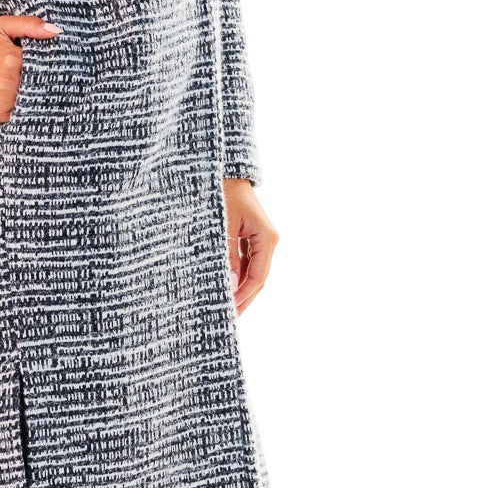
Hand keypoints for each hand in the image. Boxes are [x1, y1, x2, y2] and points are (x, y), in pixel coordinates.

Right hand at [0, 15, 61, 120]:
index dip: (45, 68)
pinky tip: (14, 98)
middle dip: (38, 82)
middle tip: (33, 78)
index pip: (44, 67)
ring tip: (21, 87)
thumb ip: (30, 25)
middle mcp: (9, 81)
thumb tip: (56, 31)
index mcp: (13, 59)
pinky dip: (20, 108)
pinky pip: (20, 113)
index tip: (43, 67)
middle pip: (38, 85)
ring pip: (31, 100)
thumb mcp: (2, 27)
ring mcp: (3, 100)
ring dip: (31, 96)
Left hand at [223, 178, 278, 314]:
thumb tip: (228, 286)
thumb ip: (226, 257)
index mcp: (266, 237)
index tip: (228, 311)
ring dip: (239, 289)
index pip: (257, 277)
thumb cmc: (222, 193)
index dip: (243, 297)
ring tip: (223, 307)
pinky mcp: (249, 236)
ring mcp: (259, 238)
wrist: (220, 168)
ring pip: (251, 272)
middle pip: (257, 278)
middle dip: (243, 299)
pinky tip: (223, 287)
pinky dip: (235, 276)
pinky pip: (244, 262)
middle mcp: (267, 240)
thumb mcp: (222, 227)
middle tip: (227, 318)